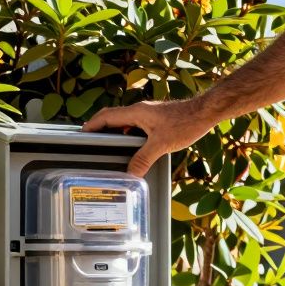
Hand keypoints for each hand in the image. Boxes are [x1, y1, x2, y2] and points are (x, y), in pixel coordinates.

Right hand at [82, 99, 216, 175]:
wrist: (204, 112)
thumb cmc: (185, 123)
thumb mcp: (161, 145)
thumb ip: (143, 159)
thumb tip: (130, 175)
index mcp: (136, 112)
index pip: (106, 117)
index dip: (91, 125)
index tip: (79, 134)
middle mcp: (139, 110)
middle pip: (112, 116)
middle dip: (99, 127)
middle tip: (89, 140)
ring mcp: (148, 113)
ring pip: (124, 120)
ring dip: (114, 130)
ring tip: (107, 145)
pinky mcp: (156, 118)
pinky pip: (135, 124)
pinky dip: (127, 133)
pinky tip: (132, 145)